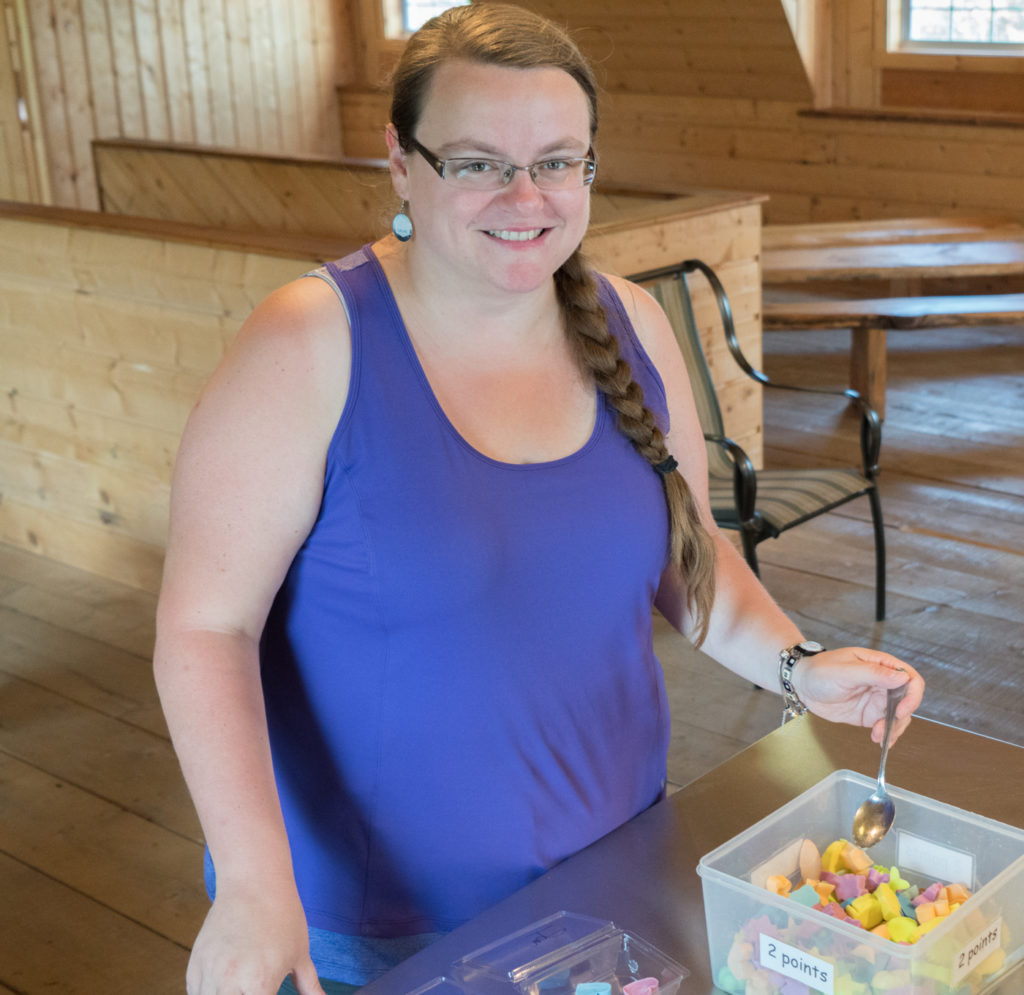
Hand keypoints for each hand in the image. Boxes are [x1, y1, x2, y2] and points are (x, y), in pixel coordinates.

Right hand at [186, 881, 325, 994]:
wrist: (253, 883)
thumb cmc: (282, 916)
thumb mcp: (300, 954)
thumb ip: (309, 986)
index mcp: (260, 984)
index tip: (269, 992)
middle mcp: (229, 983)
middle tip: (253, 988)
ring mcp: (208, 974)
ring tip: (239, 985)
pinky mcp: (194, 965)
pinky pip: (195, 993)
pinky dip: (208, 993)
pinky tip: (222, 985)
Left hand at [797, 648, 923, 745]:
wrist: (801, 685)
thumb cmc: (819, 670)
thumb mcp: (845, 671)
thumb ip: (873, 674)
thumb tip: (902, 677)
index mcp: (880, 664)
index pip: (909, 677)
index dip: (912, 695)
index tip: (902, 710)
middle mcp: (883, 682)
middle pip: (908, 701)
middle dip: (901, 717)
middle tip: (885, 727)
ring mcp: (877, 699)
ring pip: (899, 717)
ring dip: (893, 729)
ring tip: (877, 735)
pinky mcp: (870, 714)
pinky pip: (886, 726)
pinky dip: (886, 735)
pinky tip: (880, 740)